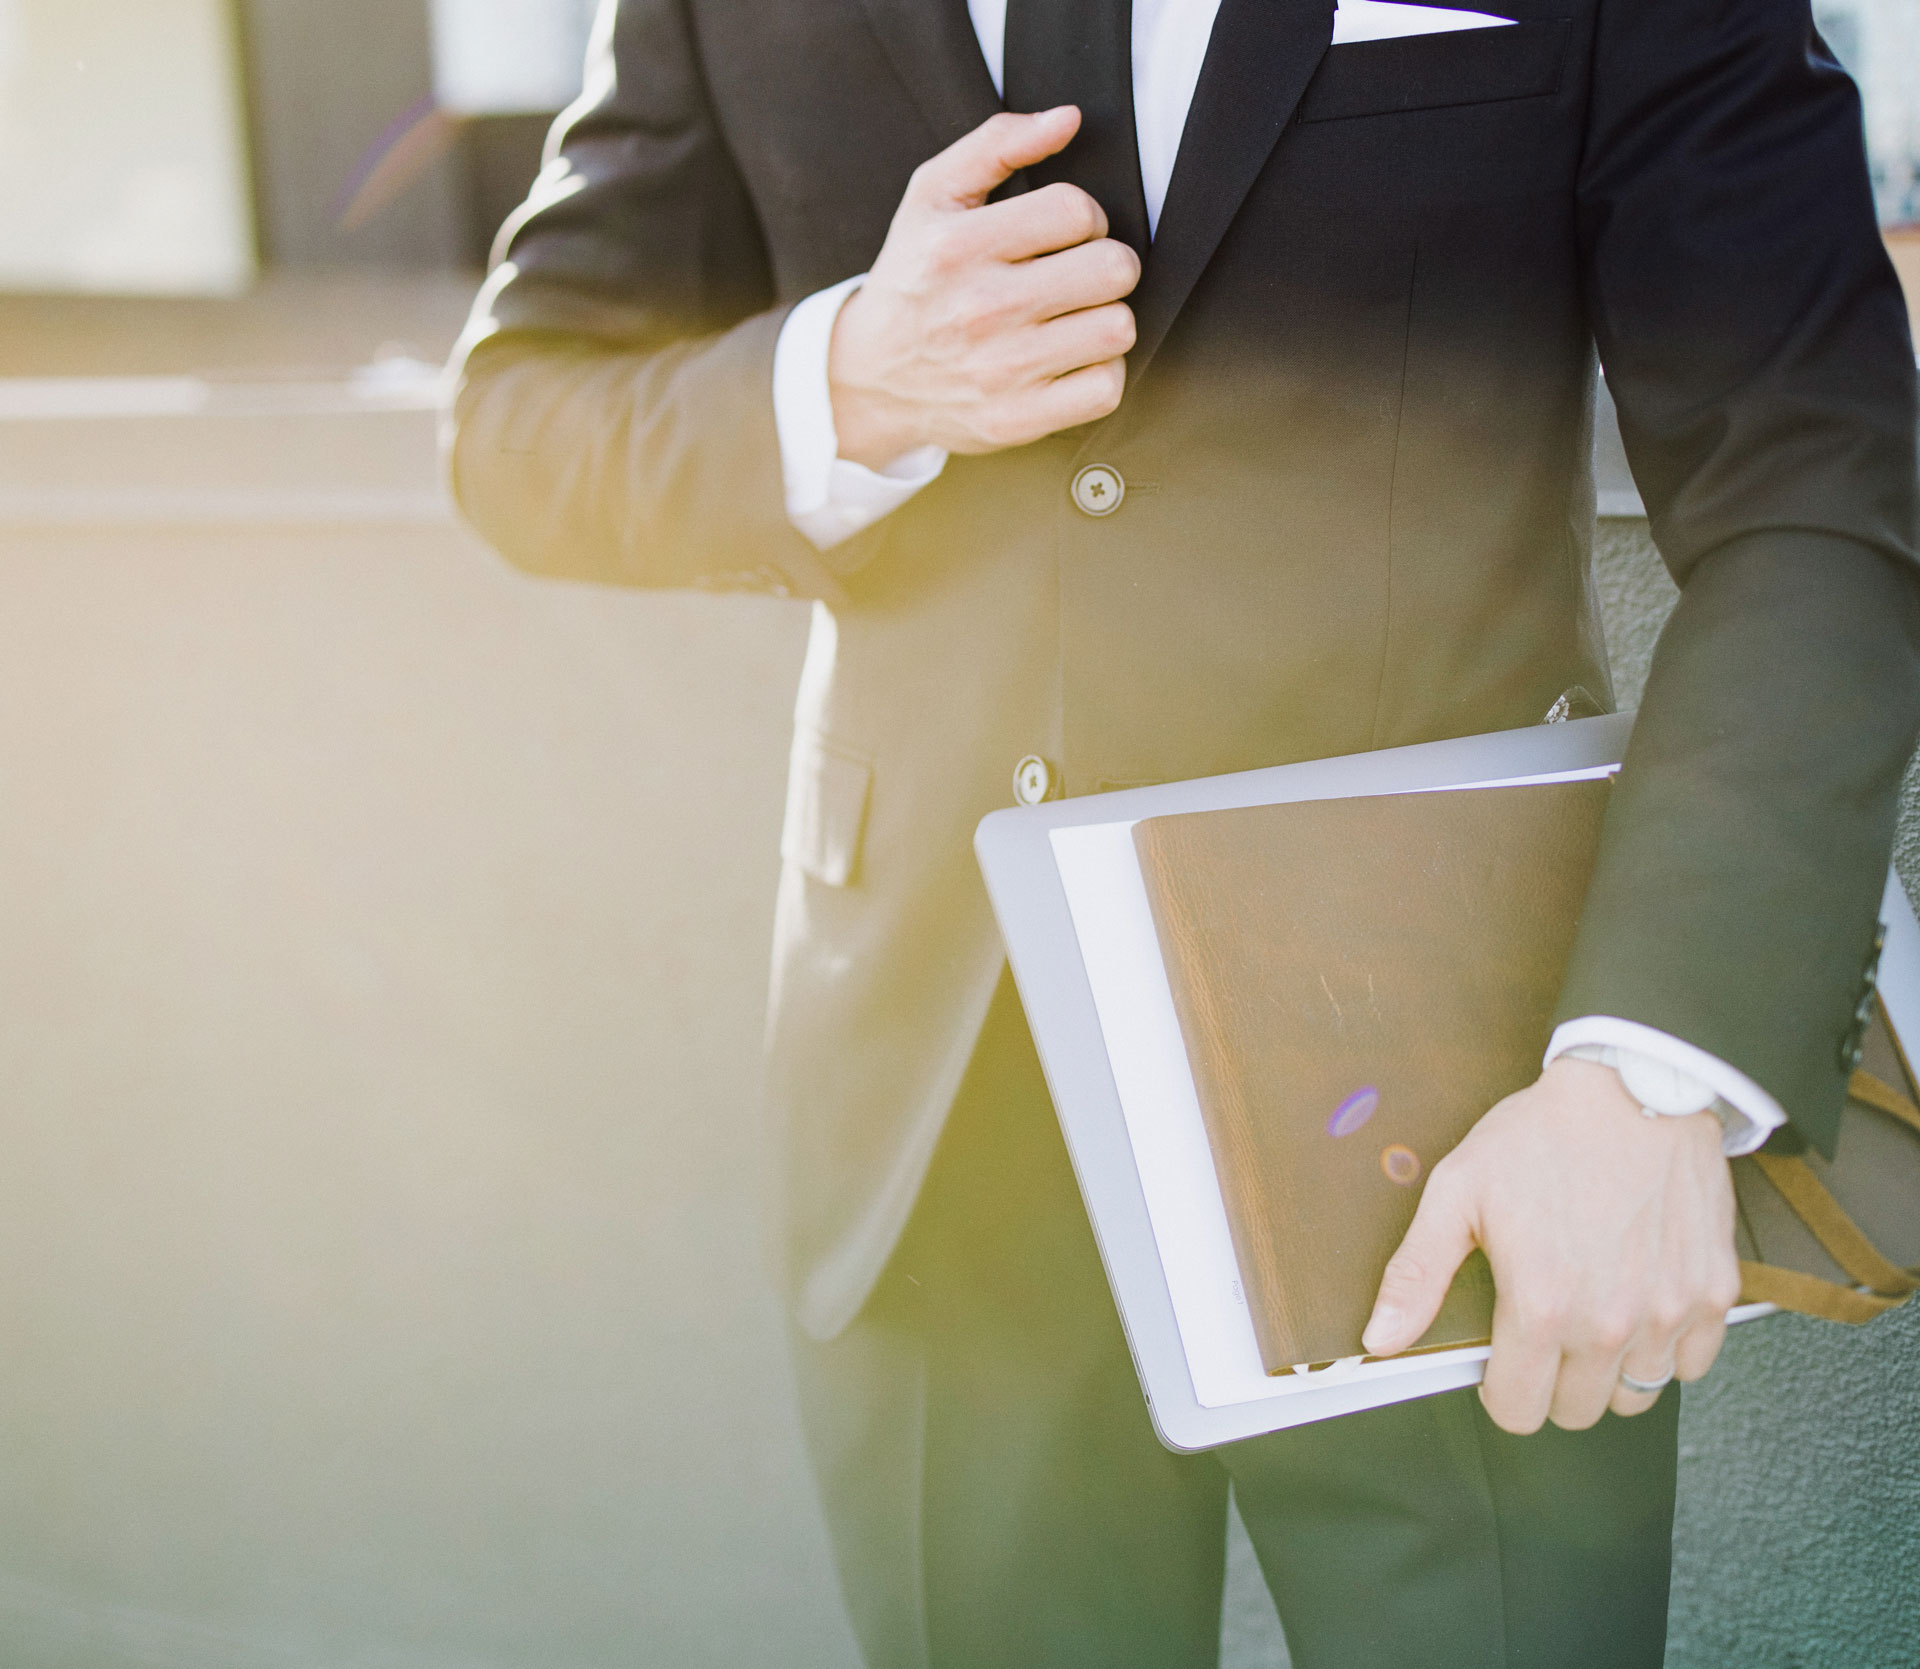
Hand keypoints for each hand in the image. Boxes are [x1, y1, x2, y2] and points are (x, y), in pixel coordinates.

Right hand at [828, 106, 1141, 468]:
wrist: (869, 377)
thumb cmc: (913, 278)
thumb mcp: (932, 195)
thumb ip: (996, 144)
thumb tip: (1067, 120)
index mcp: (958, 246)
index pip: (1076, 211)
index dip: (1086, 218)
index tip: (1066, 236)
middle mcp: (979, 309)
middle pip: (1113, 270)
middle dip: (1106, 267)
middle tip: (1078, 277)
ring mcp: (999, 370)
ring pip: (1117, 329)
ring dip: (1106, 320)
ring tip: (1074, 319)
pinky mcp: (1016, 419)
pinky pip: (1105, 389)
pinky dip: (1100, 374)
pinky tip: (1071, 362)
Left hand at [1361, 1057, 1742, 1434]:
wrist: (1634, 1085)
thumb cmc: (1545, 1134)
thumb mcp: (1459, 1191)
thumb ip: (1417, 1273)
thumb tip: (1382, 1337)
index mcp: (1541, 1305)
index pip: (1519, 1410)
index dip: (1500, 1390)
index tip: (1501, 1362)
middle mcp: (1609, 1322)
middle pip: (1577, 1412)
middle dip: (1551, 1382)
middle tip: (1543, 1329)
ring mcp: (1669, 1312)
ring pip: (1635, 1394)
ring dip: (1608, 1369)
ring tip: (1589, 1314)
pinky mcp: (1714, 1294)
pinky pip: (1692, 1363)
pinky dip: (1666, 1347)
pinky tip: (1639, 1302)